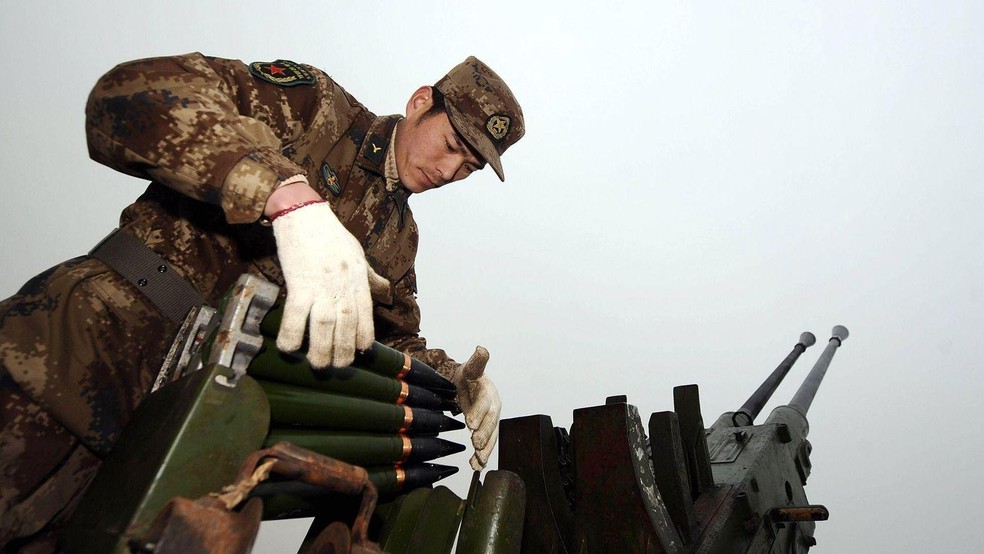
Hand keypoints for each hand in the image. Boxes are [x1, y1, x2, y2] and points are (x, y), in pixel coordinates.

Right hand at [272, 201, 388, 367]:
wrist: (302, 212)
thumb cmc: (330, 234)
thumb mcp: (357, 254)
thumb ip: (370, 278)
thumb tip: (386, 293)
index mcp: (359, 278)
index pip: (366, 314)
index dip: (364, 335)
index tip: (362, 352)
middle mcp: (343, 285)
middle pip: (347, 324)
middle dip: (344, 349)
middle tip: (338, 367)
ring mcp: (322, 285)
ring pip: (325, 325)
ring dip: (322, 349)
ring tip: (318, 365)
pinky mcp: (299, 283)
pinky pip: (296, 316)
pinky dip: (292, 334)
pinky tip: (289, 348)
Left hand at [449, 346, 500, 469]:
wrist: (470, 386)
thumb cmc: (470, 376)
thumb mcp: (471, 368)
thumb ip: (477, 361)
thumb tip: (482, 349)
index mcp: (490, 393)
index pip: (485, 403)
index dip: (479, 413)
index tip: (470, 423)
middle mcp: (494, 408)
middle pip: (490, 423)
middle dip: (484, 434)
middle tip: (475, 444)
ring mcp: (491, 421)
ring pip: (490, 437)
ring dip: (485, 450)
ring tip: (478, 462)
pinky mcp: (486, 431)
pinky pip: (486, 444)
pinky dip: (482, 456)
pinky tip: (476, 466)